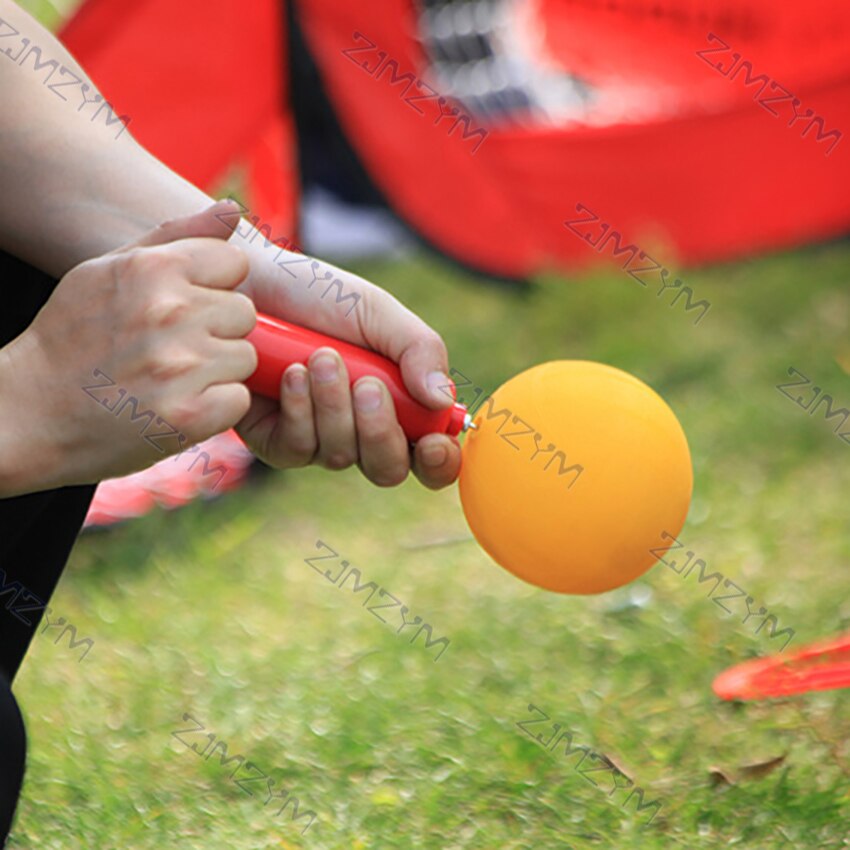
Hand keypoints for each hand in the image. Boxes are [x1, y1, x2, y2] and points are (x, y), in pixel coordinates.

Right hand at [0, 201, 255, 495]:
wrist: (28, 413)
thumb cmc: (72, 338)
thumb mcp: (108, 270)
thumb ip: (176, 236)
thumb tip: (234, 208)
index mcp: (153, 269)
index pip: (235, 265)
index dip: (215, 288)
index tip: (184, 308)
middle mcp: (169, 312)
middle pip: (244, 313)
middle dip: (218, 331)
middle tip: (173, 349)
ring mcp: (180, 366)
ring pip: (246, 358)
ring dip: (218, 371)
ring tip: (172, 378)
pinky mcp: (188, 414)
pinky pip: (239, 399)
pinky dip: (216, 407)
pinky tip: (177, 404)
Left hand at [231, 221, 461, 489]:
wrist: (249, 283)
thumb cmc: (317, 295)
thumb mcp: (377, 312)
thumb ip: (419, 349)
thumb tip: (440, 400)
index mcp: (398, 402)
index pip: (430, 453)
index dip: (439, 461)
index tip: (433, 443)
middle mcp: (360, 429)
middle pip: (387, 468)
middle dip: (380, 431)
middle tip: (367, 385)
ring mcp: (318, 439)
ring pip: (341, 456)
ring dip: (334, 406)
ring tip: (321, 357)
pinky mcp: (275, 441)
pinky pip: (298, 449)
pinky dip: (300, 410)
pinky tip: (290, 374)